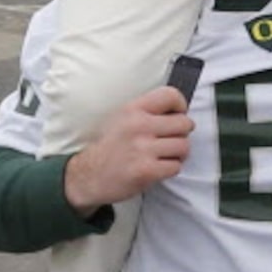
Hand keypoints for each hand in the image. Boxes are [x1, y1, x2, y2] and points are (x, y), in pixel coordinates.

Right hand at [63, 85, 192, 212]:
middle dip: (181, 134)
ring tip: (163, 156)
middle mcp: (138, 126)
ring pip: (184, 146)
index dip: (180, 106)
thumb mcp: (122, 117)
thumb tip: (180, 110)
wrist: (87, 176)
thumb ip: (148, 110)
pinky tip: (157, 168)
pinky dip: (170, 169)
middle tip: (169, 141)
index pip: (171, 95)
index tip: (177, 115)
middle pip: (184, 123)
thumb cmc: (110, 147)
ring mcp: (142, 149)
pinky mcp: (146, 170)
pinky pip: (176, 166)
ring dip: (177, 154)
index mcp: (133, 109)